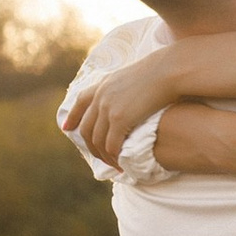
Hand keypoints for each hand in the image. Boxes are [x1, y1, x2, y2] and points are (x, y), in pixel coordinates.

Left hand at [64, 29, 235, 169]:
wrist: (168, 71)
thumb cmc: (160, 71)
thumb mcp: (133, 75)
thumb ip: (123, 87)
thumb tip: (127, 95)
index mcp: (103, 84)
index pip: (80, 101)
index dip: (72, 116)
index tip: (67, 128)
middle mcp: (101, 97)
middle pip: (86, 128)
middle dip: (90, 147)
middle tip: (100, 158)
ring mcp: (109, 108)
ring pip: (97, 141)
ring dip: (104, 156)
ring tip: (113, 164)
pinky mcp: (120, 119)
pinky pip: (111, 145)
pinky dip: (114, 158)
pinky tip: (121, 164)